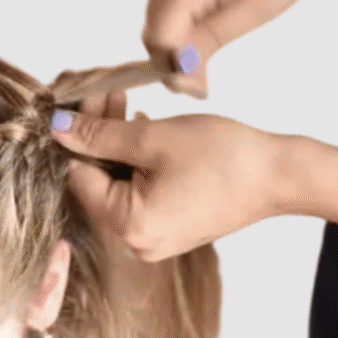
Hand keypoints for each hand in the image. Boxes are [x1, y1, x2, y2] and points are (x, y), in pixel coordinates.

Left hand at [51, 105, 309, 261]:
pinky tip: (144, 131)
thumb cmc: (224, 157)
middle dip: (99, 136)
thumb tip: (59, 129)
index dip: (78, 136)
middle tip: (106, 93)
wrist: (278, 176)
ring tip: (125, 105)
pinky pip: (140, 194)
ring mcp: (155, 240)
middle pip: (99, 182)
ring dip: (119, 145)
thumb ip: (100, 135)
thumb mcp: (153, 137)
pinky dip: (138, 164)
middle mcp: (137, 243)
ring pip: (119, 185)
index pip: (80, 177)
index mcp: (129, 227)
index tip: (82, 101)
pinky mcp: (171, 230)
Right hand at [143, 0, 331, 96]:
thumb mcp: (255, 7)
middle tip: (204, 84)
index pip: (160, 37)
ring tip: (205, 62)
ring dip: (175, 47)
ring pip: (155, 22)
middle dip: (173, 62)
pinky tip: (202, 36)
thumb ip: (209, 42)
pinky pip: (164, 7)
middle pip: (152, 32)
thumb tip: (182, 80)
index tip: (200, 89)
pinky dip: (178, 28)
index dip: (174, 69)